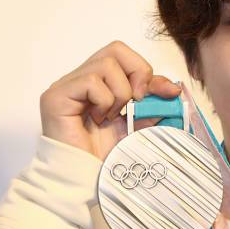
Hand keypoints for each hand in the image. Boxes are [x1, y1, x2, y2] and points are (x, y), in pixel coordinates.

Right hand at [40, 40, 181, 160]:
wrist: (88, 179)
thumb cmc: (107, 155)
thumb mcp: (139, 124)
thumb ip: (153, 104)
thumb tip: (173, 88)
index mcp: (99, 83)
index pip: (124, 55)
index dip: (147, 70)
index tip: (166, 93)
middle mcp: (80, 79)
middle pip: (115, 49)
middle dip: (137, 73)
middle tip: (136, 102)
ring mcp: (66, 86)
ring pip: (106, 64)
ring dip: (120, 94)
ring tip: (111, 117)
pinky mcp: (56, 96)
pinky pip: (91, 82)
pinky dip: (104, 102)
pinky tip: (98, 120)